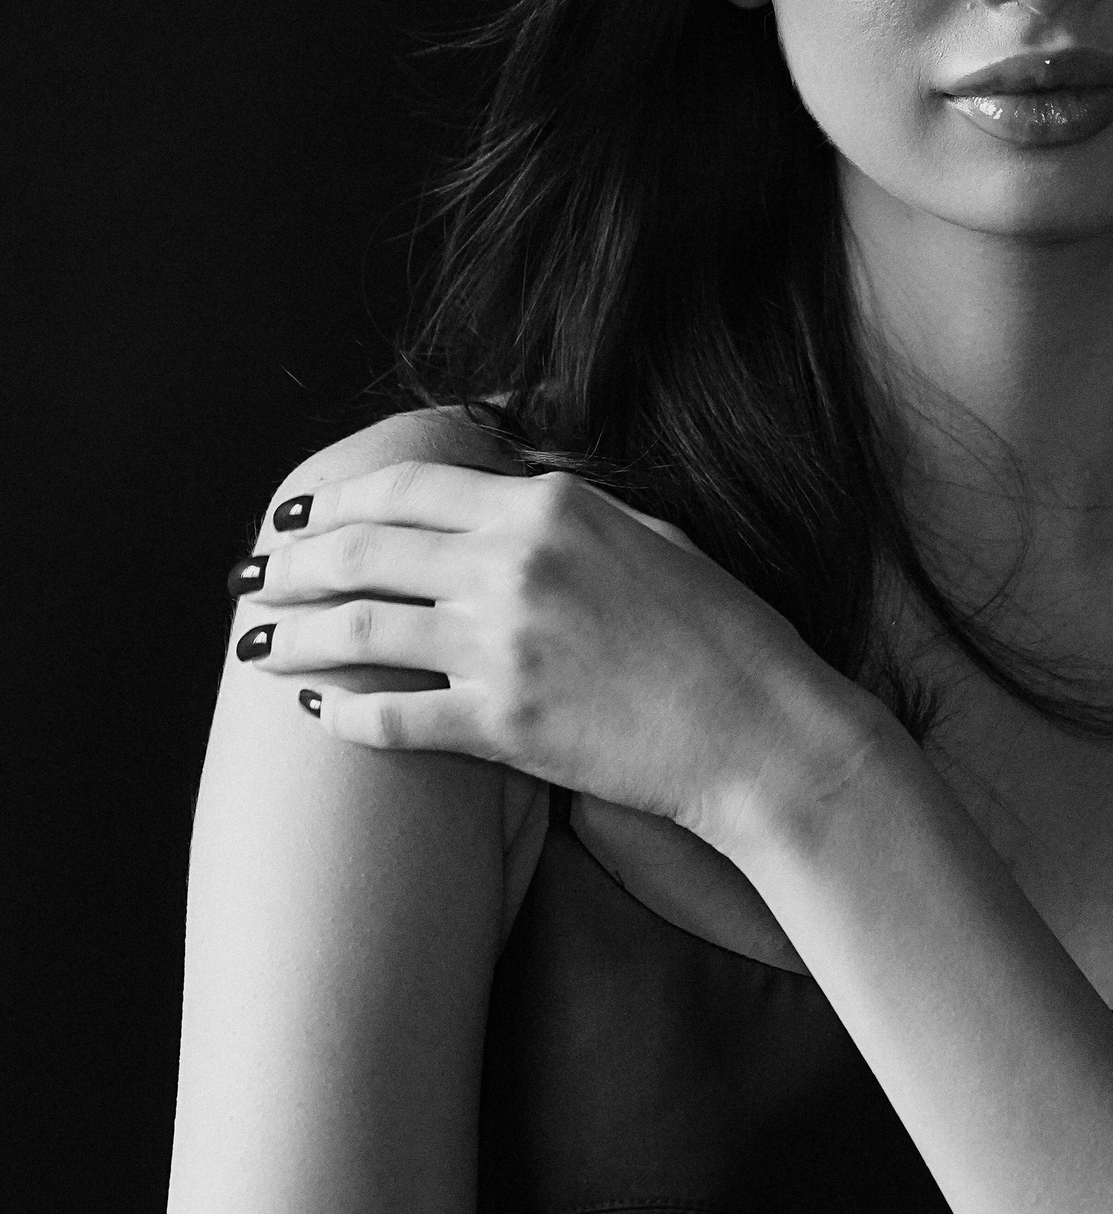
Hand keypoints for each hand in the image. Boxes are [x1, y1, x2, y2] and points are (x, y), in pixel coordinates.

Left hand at [227, 460, 872, 851]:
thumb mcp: (650, 531)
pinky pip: (393, 717)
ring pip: (356, 632)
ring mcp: (502, 645)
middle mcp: (512, 565)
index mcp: (546, 506)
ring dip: (289, 638)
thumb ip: (566, 505)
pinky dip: (344, 717)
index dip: (337, 503)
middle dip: (290, 564)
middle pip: (362, 552)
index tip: (300, 519)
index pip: (406, 487)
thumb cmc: (722, 632)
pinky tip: (317, 716)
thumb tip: (508, 484)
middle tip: (251, 577)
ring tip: (253, 646)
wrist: (760, 729)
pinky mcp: (503, 724)